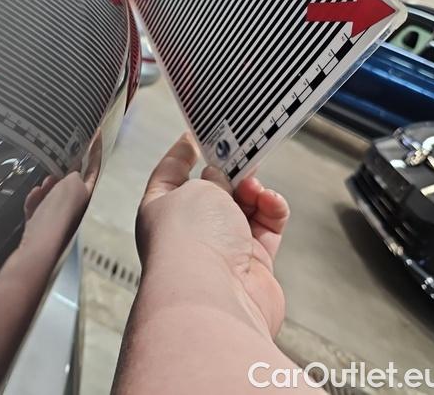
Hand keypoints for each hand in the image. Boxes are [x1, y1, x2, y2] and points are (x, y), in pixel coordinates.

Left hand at [136, 133, 289, 335]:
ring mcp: (220, 249)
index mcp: (160, 209)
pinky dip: (272, 211)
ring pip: (243, 208)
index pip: (169, 173)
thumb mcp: (199, 188)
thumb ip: (214, 178)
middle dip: (230, 173)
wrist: (213, 296)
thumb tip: (223, 179)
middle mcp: (188, 231)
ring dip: (254, 192)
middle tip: (245, 157)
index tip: (194, 136)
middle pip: (213, 191)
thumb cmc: (190, 242)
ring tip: (256, 187)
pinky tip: (271, 203)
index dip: (182, 153)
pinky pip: (266, 228)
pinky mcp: (252, 265)